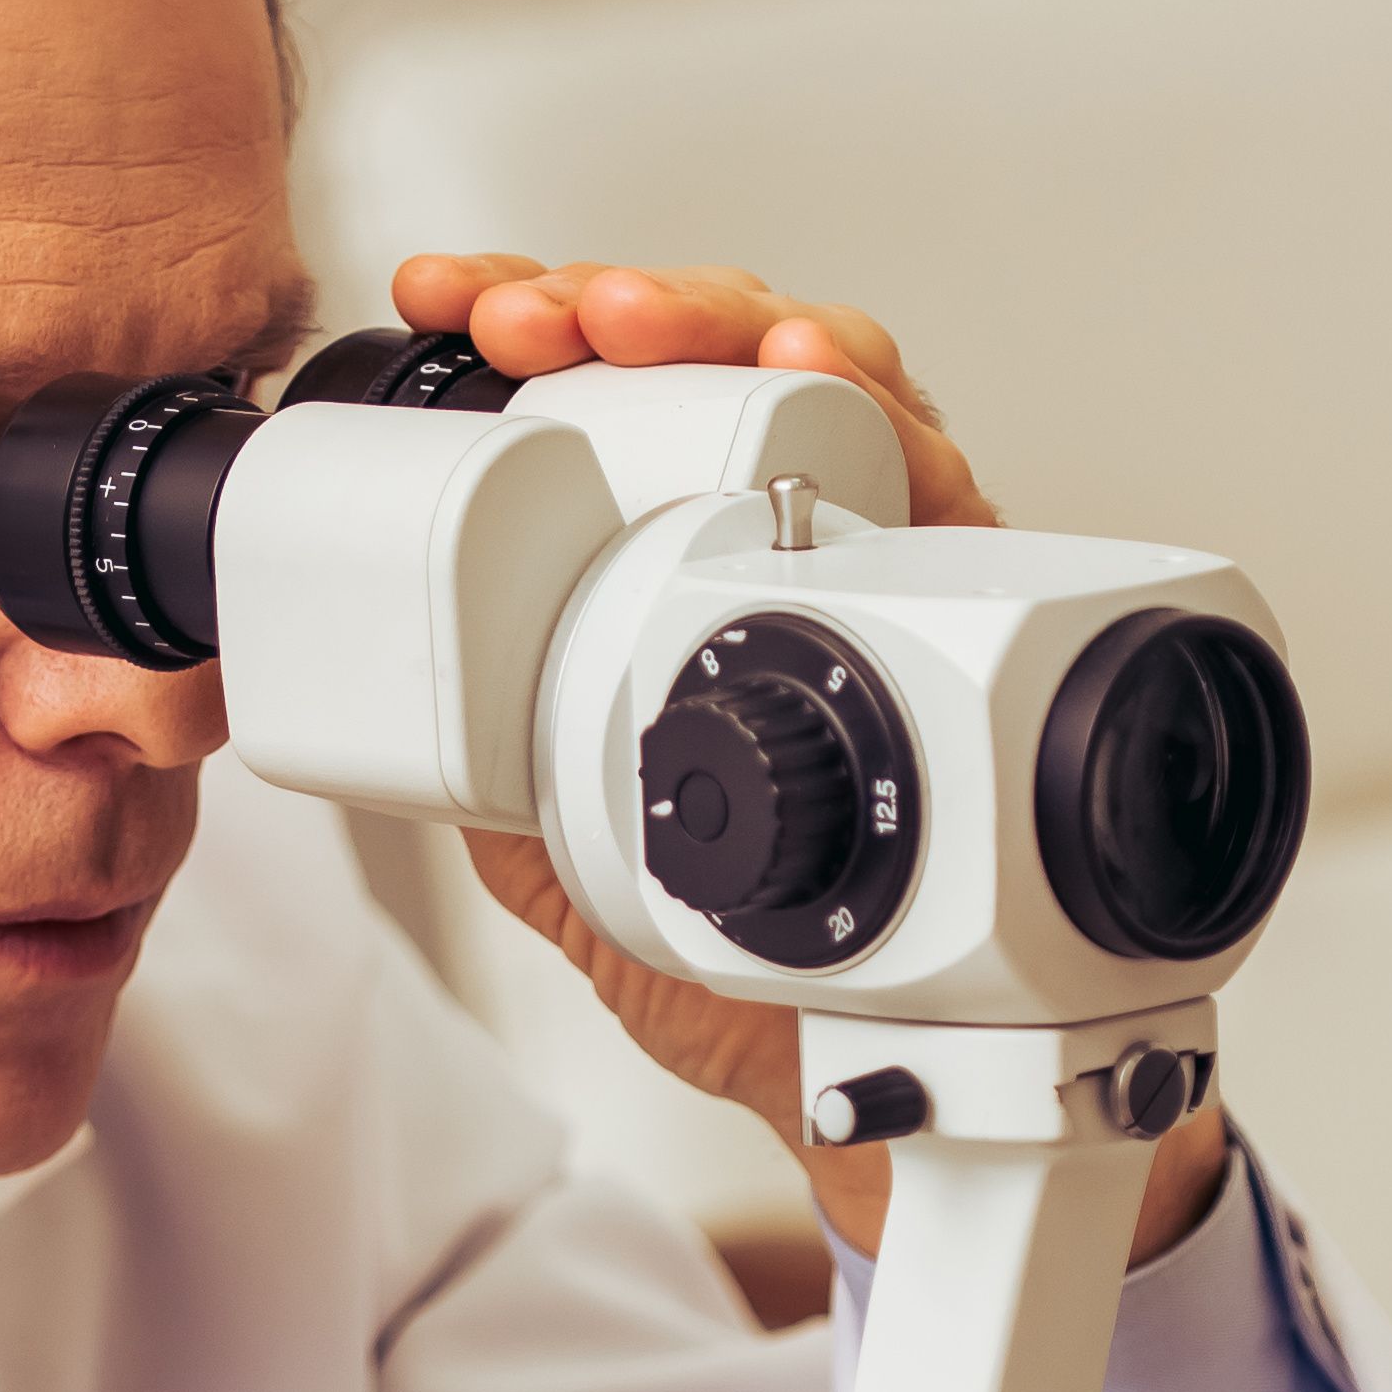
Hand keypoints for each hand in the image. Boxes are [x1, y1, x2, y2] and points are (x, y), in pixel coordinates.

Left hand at [382, 254, 1231, 1270]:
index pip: (626, 411)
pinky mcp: (979, 618)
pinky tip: (812, 372)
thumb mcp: (585, 871)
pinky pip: (940, 476)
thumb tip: (412, 720)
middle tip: (540, 309)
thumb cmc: (767, 972)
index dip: (540, 331)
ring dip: (731, 324)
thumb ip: (509, 788)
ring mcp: (902, 572)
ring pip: (839, 383)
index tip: (455, 301)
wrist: (868, 1090)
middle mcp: (813, 553)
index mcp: (702, 582)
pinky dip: (876, 408)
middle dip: (625, 305)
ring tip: (641, 319)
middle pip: (732, 365)